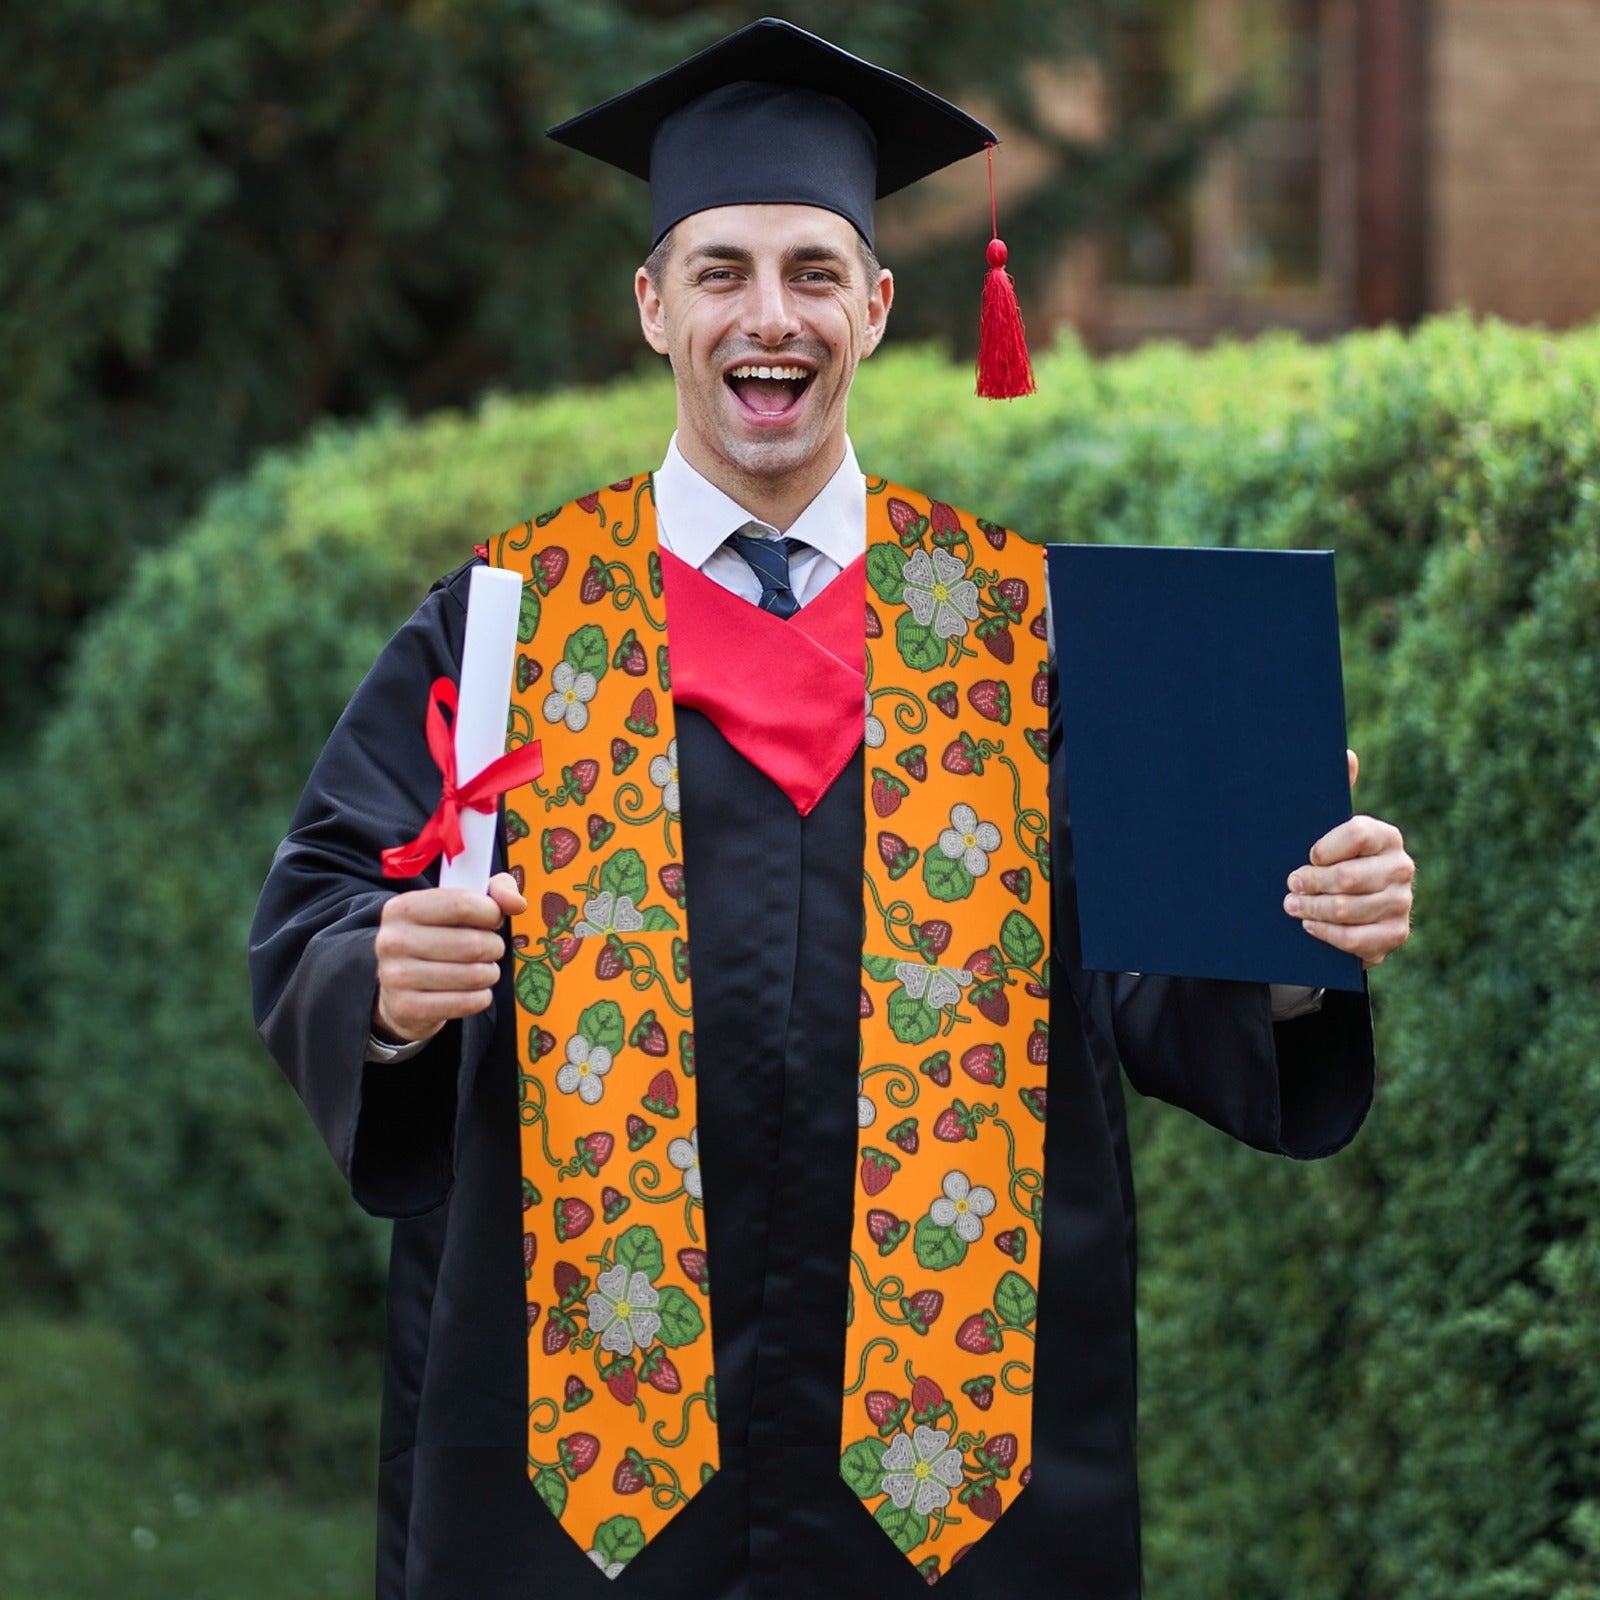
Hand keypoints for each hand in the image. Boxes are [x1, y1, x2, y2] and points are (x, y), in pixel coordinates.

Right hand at [372, 871, 527, 1043]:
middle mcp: (392, 940)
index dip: (491, 913)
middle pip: (471, 944)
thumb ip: (495, 892)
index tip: (493, 919)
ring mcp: (395, 976)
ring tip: (482, 970)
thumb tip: (516, 903)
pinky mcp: (406, 1008)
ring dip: (490, 973)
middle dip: (493, 947)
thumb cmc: (439, 938)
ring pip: (473, 975)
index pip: (461, 904)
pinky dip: (481, 997)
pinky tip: (474, 991)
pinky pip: (466, 1003)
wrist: (401, 988)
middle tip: (490, 949)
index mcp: (402, 907)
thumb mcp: (460, 905)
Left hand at [1284, 750, 1413, 967]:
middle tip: (1289, 884)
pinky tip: (1310, 926)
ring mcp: (1401, 903)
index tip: (1306, 855)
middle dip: (1310, 883)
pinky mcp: (1395, 934)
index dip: (1325, 847)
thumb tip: (1346, 754)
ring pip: (1348, 909)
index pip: (1357, 833)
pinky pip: (1356, 939)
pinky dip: (1327, 934)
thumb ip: (1336, 792)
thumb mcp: (1328, 828)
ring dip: (1312, 909)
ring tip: (1291, 906)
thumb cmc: (1332, 860)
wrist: (1350, 908)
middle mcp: (1401, 867)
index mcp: (1386, 836)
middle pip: (1348, 877)